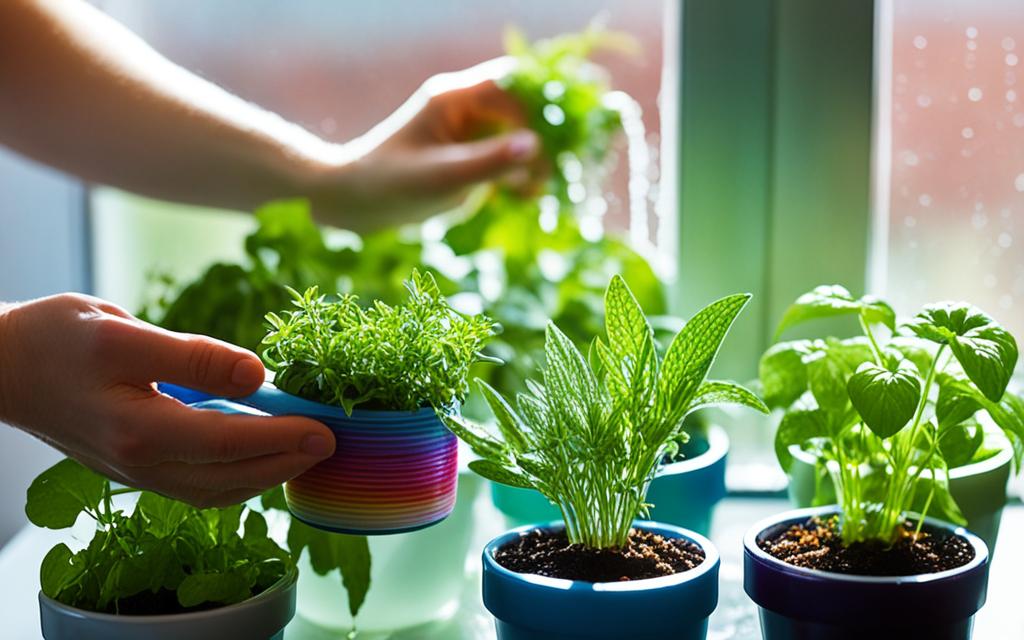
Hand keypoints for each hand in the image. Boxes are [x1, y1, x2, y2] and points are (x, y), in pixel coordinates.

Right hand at [0, 294, 335, 507]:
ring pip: (214, 490)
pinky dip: (235, 477)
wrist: (0, 366)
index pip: (227, 443)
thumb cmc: (56, 340)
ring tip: (304, 453)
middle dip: (285, 464)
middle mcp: (140, 463)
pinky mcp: (135, 467)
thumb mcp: (124, 334)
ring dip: (264, 476)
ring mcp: (136, 471)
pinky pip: (196, 484)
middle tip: (331, 444)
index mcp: (139, 430)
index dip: (282, 439)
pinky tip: (258, 457)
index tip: (325, 431)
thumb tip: (258, 375)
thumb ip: (193, 356)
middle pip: (228, 478)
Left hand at [308, 58, 541, 231]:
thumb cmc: (389, 186)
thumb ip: (488, 162)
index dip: (541, 108)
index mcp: (454, 98)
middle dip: (545, 134)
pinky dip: (522, 173)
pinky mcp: (470, 154)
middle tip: (558, 169)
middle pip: (522, 106)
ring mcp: (469, 131)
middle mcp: (465, 108)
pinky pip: (508, 156)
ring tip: (540, 188)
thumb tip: (535, 145)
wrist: (354, 203)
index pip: (512, 86)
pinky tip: (527, 195)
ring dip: (536, 157)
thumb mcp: (442, 178)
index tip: (560, 141)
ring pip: (520, 133)